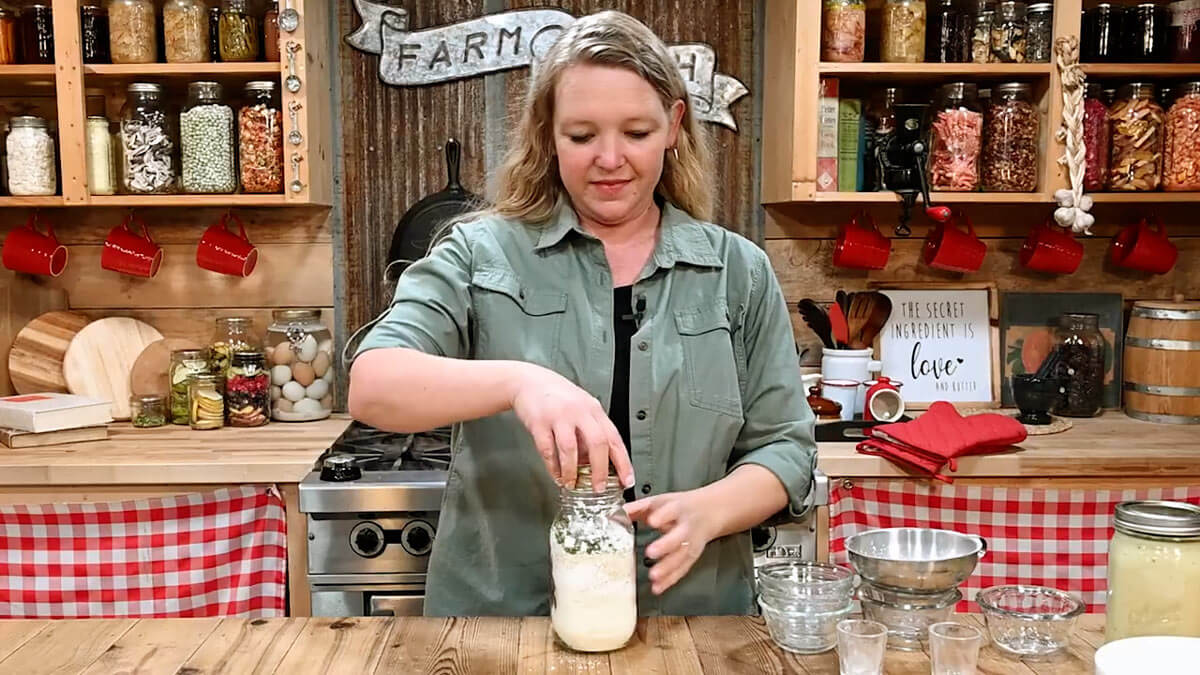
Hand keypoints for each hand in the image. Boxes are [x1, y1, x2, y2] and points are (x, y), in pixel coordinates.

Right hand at [509, 362, 633, 491]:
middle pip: (597, 443)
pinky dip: (552, 466)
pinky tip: (556, 474)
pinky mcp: (539, 422)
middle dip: (600, 470)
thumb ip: (591, 431)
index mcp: (593, 410)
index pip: (614, 438)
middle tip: (599, 487)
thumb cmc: (557, 396)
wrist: (529, 381)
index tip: (627, 480)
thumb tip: (599, 462)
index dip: (623, 462)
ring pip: (570, 448)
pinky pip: (547, 449)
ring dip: (572, 471)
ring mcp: (559, 416)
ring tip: (571, 484)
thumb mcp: (581, 408)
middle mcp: (579, 412)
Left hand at [625, 491, 716, 594]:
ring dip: (668, 568)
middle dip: (666, 545)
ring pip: (681, 556)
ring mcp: (690, 543)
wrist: (710, 512)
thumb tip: (616, 513)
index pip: (671, 511)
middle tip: (651, 552)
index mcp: (677, 509)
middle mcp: (686, 527)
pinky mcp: (691, 557)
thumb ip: (638, 507)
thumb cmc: (681, 508)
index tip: (652, 521)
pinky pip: (681, 570)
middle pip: (678, 536)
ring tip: (654, 576)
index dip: (663, 516)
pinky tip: (658, 587)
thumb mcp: (660, 501)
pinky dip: (670, 580)